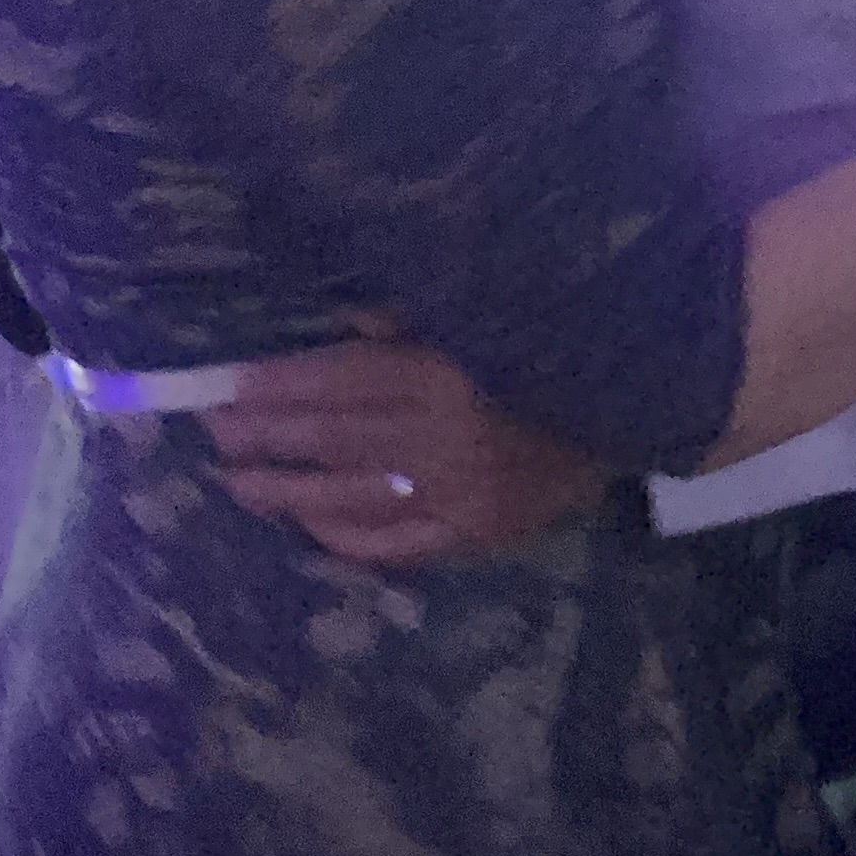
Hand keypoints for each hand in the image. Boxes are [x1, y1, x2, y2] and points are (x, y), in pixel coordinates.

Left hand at [201, 339, 611, 566]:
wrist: (640, 401)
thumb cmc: (552, 343)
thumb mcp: (484, 312)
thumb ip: (407, 319)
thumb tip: (338, 320)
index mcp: (444, 373)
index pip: (339, 383)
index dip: (279, 387)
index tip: (229, 389)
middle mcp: (444, 437)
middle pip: (334, 439)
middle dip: (267, 437)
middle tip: (215, 436)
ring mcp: (459, 493)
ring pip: (353, 497)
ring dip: (289, 491)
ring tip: (239, 484)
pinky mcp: (478, 532)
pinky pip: (399, 543)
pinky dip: (350, 537)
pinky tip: (310, 527)